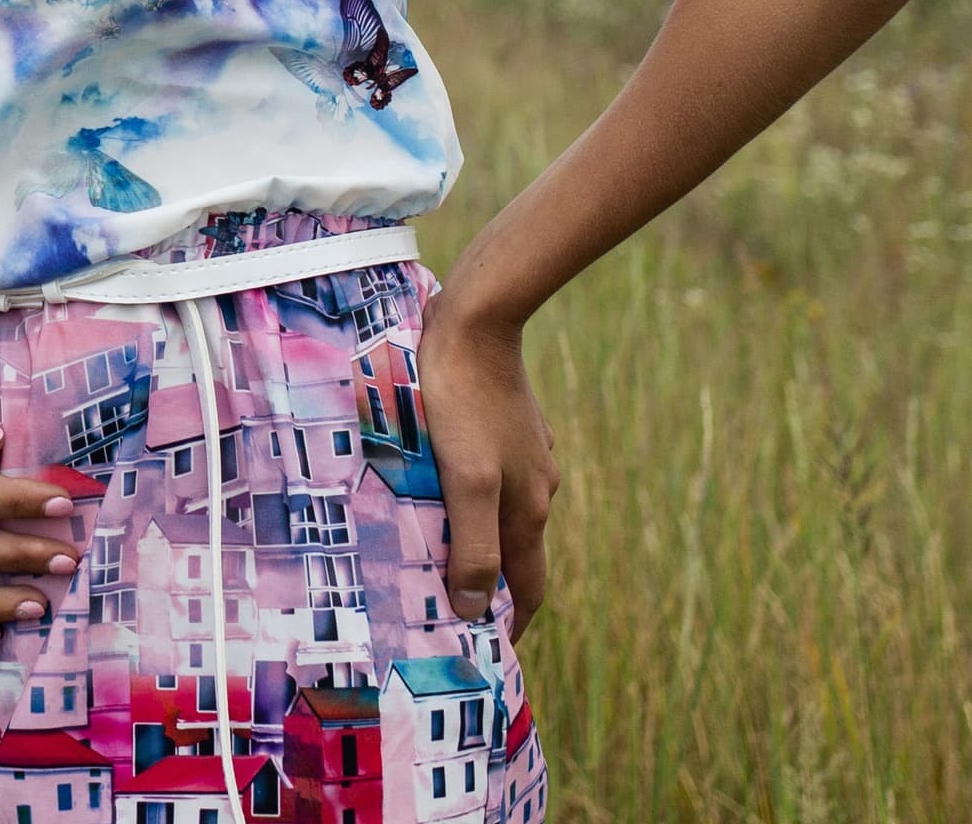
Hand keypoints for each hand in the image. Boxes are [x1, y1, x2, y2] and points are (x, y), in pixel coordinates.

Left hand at [419, 293, 558, 639]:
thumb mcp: (466, 480)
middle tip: (449, 604)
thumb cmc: (462, 402)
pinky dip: (471, 497)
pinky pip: (492, 475)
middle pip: (516, 550)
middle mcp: (536, 486)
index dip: (511, 620)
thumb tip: (477, 609)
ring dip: (477, 537)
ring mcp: (525, 453)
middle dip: (490, 583)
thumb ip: (473, 543)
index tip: (490, 648)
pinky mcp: (507, 425)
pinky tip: (438, 488)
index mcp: (529, 509)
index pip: (528, 585)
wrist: (477, 323)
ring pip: (503, 511)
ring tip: (434, 550)